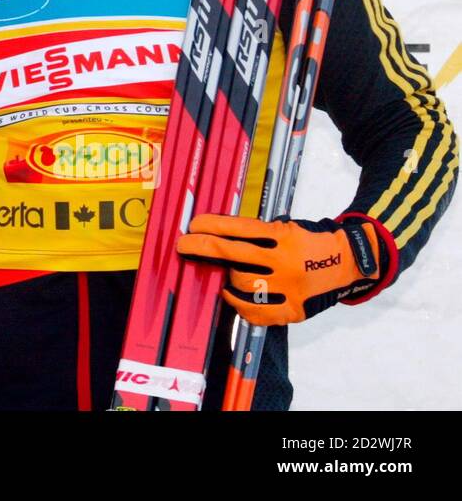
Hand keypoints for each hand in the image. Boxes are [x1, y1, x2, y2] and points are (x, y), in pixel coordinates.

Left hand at [176, 213, 386, 325]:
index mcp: (283, 236)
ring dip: (228, 276)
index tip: (193, 225)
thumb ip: (260, 234)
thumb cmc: (313, 241)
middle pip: (232, 254)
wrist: (352, 262)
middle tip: (184, 245)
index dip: (211, 226)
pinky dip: (240, 304)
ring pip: (241, 283)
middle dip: (202, 247)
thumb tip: (219, 237)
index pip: (238, 229)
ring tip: (227, 272)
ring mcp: (289, 288)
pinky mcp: (294, 309)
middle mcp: (284, 261)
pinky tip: (233, 295)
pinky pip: (256, 312)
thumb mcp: (288, 227)